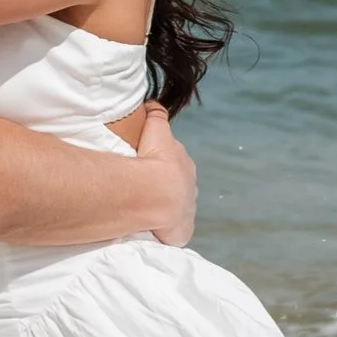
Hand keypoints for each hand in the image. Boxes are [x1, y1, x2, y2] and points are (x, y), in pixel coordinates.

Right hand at [133, 105, 196, 247]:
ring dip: (165, 210)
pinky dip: (166, 232)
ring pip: (176, 209)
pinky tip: (153, 231)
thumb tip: (153, 103)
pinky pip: (174, 232)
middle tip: (145, 192)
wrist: (160, 192)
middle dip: (166, 189)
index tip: (150, 170)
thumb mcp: (156, 129)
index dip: (163, 168)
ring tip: (146, 212)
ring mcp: (187, 211)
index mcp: (185, 165)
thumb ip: (156, 116)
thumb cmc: (156, 159)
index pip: (175, 165)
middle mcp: (190, 187)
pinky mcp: (182, 232)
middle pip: (178, 188)